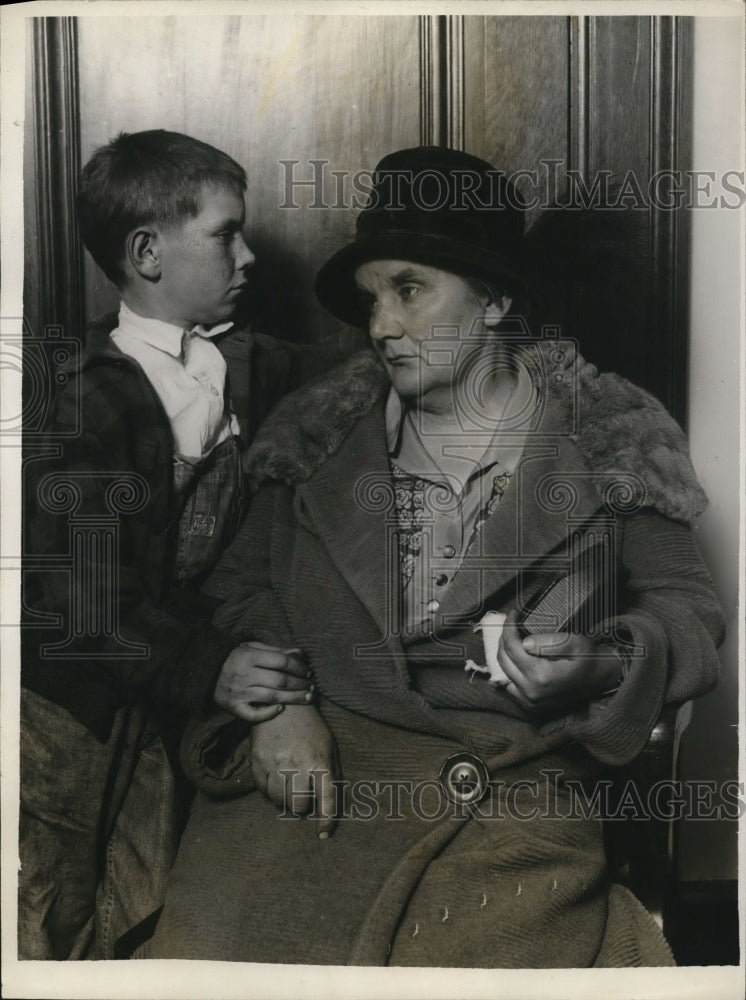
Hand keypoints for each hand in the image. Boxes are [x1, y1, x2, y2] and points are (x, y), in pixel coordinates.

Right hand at [214, 642, 312, 722]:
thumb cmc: (237, 659)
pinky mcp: (234, 707)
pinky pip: (254, 714)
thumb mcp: (253, 648)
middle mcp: (244, 674)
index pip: (281, 661)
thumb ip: (276, 650)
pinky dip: (269, 713)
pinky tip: (281, 709)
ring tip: (308, 698)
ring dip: (293, 698)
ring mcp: (239, 692)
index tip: (308, 672)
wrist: (208, 673)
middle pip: (280, 681)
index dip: (299, 667)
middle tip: (312, 687)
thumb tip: (300, 653)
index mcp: (249, 656)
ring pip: (272, 697)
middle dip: (300, 684)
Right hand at [250, 705, 336, 838]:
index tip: (323, 834)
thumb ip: (331, 773)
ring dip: (286, 802)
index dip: (326, 820)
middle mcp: (297, 764)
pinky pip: (263, 790)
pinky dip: (270, 793)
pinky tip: (276, 784)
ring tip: (290, 791)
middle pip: (299, 804)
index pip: (326, 798)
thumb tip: (330, 803)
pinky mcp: (258, 761)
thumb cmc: (310, 728)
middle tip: (304, 800)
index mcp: (319, 760)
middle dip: (303, 807)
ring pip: (279, 801)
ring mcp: (275, 763)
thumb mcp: (329, 746)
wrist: (283, 704)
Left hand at [496, 610, 620, 715]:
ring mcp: (529, 702)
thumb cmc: (588, 659)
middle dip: (504, 638)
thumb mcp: (575, 643)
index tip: (513, 614)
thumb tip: (525, 643)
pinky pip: (508, 686)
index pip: (512, 646)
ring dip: (504, 654)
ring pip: (502, 672)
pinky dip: (508, 670)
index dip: (508, 627)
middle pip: (503, 659)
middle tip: (510, 625)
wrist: (599, 680)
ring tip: (511, 638)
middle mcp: (531, 692)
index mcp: (541, 676)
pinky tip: (515, 658)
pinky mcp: (529, 706)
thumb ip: (549, 642)